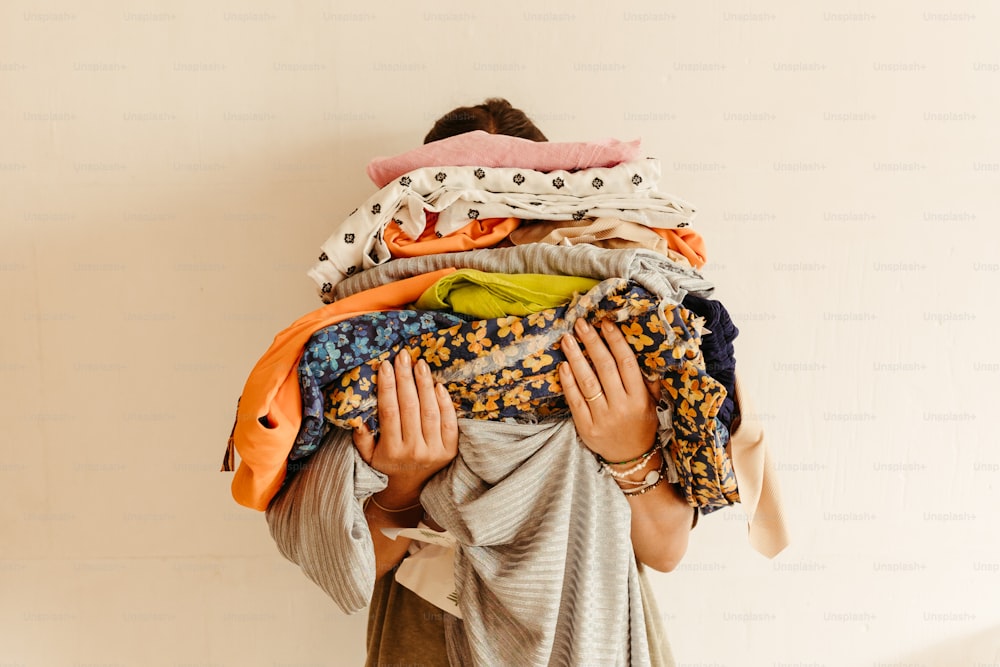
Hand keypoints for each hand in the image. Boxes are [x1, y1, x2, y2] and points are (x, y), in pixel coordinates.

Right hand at [353, 351, 458, 507]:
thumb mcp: (368, 458)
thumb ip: (361, 439)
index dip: (388, 387)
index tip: (385, 365)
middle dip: (406, 378)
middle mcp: (414, 451)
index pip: (390, 412)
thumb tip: (356, 419)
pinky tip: (438, 385)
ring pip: (430, 412)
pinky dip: (445, 403)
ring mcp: (434, 451)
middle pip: (410, 407)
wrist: (410, 492)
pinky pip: (449, 422)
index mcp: (392, 451)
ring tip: (420, 364)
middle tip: (403, 356)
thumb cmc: (387, 467)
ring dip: (425, 385)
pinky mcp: (450, 451)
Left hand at [559, 318, 660, 462]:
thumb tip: (644, 351)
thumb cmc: (641, 425)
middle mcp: (621, 407)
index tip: (605, 324)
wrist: (631, 459)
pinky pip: (575, 400)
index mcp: (639, 398)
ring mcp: (602, 418)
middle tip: (581, 324)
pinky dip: (568, 382)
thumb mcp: (651, 404)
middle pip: (604, 368)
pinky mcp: (586, 427)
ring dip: (576, 358)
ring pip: (587, 382)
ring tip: (567, 339)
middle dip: (592, 343)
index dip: (615, 341)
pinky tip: (563, 365)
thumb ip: (648, 380)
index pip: (626, 363)